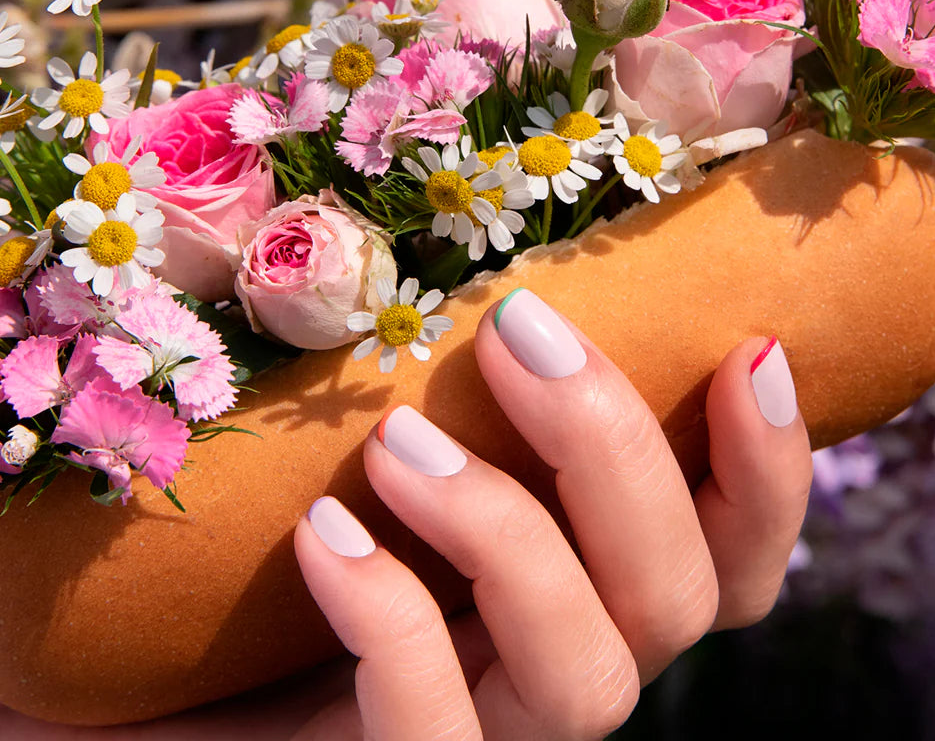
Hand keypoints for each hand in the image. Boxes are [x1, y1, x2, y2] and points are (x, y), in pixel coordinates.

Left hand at [293, 287, 812, 739]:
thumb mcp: (374, 441)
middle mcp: (561, 664)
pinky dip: (399, 621)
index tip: (746, 348)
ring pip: (594, 680)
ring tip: (399, 440)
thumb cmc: (261, 547)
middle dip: (614, 448)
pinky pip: (440, 740)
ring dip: (511, 532)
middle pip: (679, 597)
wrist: (150, 685)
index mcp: (584, 585)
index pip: (732, 560)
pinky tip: (329, 534)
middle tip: (518, 332)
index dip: (772, 469)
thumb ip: (444, 378)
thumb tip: (467, 253)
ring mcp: (490, 737)